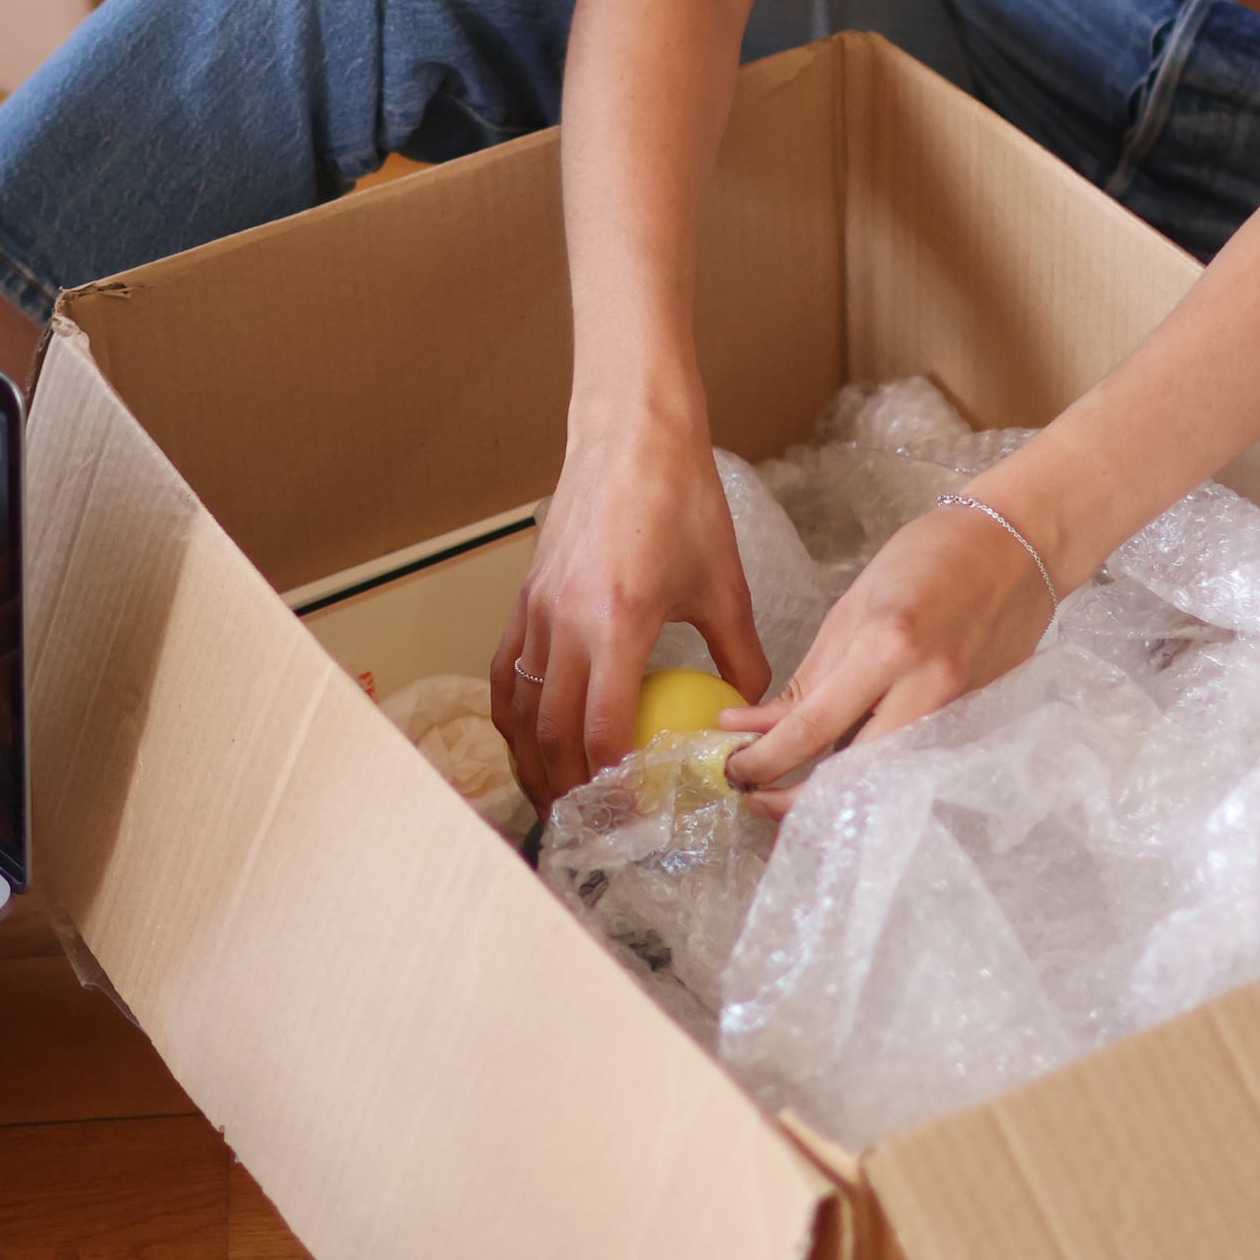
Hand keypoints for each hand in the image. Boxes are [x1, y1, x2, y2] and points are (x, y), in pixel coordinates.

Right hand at [493, 401, 767, 806]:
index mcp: (618, 621)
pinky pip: (507, 673)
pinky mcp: (524, 598)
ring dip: (534, 762)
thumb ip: (739, 655)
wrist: (628, 435)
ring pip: (522, 710)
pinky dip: (513, 716)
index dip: (613, 781)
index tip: (632, 813)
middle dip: (568, 788)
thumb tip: (752, 710)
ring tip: (554, 797)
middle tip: (591, 824)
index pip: (603, 729)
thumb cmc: (680, 499)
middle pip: (553, 733)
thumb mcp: (724, 584)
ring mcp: (536, 611)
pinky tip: (528, 739)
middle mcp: (565, 622)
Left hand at [722, 498, 1055, 804]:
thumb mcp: (852, 608)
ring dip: (832, 795)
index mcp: (886, 647)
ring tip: (789, 790)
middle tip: (754, 796)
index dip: (762, 761)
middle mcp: (925, 688)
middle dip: (793, 799)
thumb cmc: (931, 559)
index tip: (733, 769)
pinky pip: (913, 761)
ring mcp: (957, 711)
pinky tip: (844, 772)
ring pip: (882, 778)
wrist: (1018, 547)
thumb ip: (807, 678)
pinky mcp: (975, 721)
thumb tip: (754, 726)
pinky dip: (873, 775)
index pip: (810, 729)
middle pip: (849, 774)